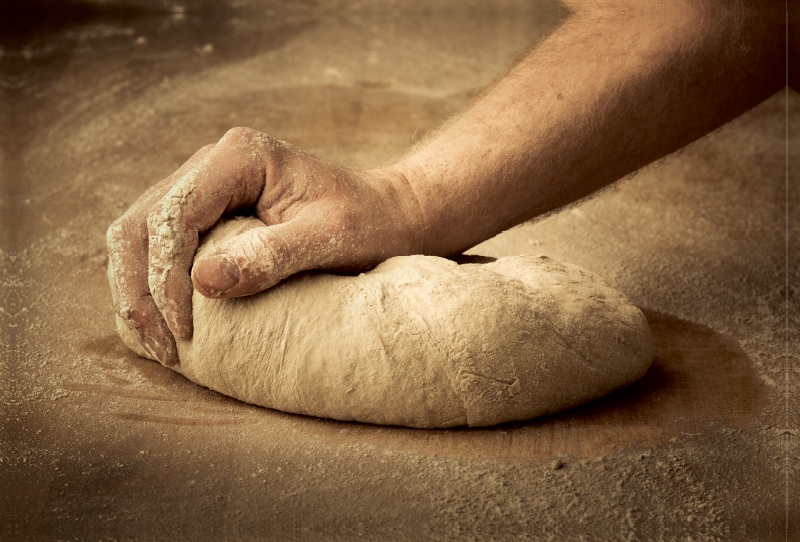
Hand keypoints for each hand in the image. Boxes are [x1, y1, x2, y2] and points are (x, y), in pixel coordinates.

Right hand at [107, 127, 422, 366]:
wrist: (384, 215)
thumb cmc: (366, 223)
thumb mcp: (330, 240)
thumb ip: (271, 256)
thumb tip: (203, 281)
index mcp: (240, 157)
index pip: (176, 214)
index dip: (167, 276)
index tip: (184, 330)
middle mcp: (212, 164)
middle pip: (142, 223)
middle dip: (140, 288)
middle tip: (163, 347)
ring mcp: (204, 186)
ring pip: (137, 234)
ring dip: (136, 289)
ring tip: (156, 343)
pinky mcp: (205, 212)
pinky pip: (155, 245)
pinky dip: (147, 283)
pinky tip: (159, 322)